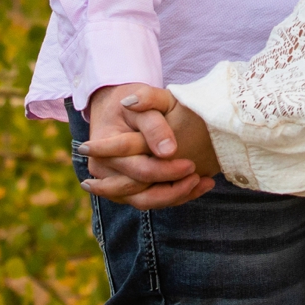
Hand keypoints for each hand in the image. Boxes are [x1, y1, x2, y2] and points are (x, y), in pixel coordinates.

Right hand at [79, 83, 212, 210]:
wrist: (116, 107)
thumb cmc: (132, 103)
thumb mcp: (143, 102)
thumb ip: (154, 124)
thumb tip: (168, 151)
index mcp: (104, 149)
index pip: (139, 169)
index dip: (166, 170)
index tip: (191, 164)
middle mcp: (104, 171)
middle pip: (141, 192)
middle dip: (173, 187)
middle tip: (197, 175)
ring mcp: (111, 183)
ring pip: (144, 202)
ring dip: (174, 197)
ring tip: (200, 183)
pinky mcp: (123, 190)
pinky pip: (148, 201)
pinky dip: (173, 197)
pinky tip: (196, 187)